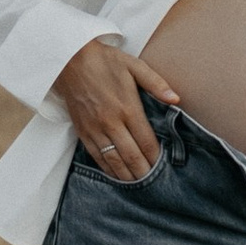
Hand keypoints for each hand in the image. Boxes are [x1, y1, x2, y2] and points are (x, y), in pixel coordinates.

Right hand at [54, 39, 181, 180]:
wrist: (69, 60)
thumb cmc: (105, 61)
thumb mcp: (134, 66)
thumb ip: (156, 84)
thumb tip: (176, 99)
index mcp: (128, 108)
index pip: (146, 141)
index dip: (155, 157)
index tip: (162, 165)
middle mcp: (111, 122)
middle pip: (131, 156)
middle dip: (143, 172)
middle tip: (153, 183)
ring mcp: (95, 129)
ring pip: (113, 160)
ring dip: (126, 175)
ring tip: (137, 184)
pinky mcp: (83, 131)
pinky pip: (96, 155)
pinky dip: (107, 168)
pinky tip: (115, 174)